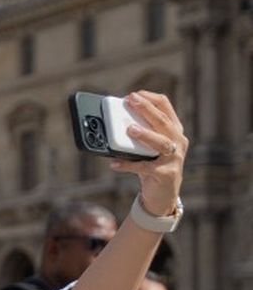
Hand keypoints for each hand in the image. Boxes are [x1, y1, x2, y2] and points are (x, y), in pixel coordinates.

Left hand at [112, 90, 186, 215]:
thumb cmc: (152, 166)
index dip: (151, 98)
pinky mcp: (166, 174)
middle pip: (163, 121)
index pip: (166, 107)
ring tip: (130, 129)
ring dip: (145, 135)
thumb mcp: (147, 148)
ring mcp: (174, 158)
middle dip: (147, 109)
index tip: (135, 94)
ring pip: (161, 143)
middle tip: (131, 100)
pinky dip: (129, 165)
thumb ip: (137, 134)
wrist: (163, 195)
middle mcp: (178, 141)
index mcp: (173, 130)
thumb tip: (112, 123)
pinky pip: (145, 167)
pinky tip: (114, 163)